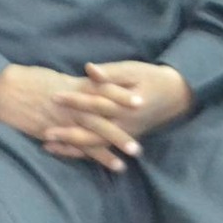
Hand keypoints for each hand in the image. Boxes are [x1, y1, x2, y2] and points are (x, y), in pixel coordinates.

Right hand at [0, 64, 129, 171]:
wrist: (0, 86)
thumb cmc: (25, 78)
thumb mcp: (53, 76)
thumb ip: (73, 85)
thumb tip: (88, 86)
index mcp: (72, 87)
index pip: (102, 91)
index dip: (121, 97)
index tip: (140, 102)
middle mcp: (70, 105)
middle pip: (100, 119)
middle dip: (120, 133)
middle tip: (139, 145)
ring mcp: (60, 120)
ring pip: (88, 137)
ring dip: (106, 152)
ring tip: (124, 164)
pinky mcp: (48, 131)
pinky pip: (69, 145)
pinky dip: (82, 156)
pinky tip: (90, 166)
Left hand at [44, 62, 193, 164]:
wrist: (176, 95)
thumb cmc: (150, 78)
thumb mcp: (132, 70)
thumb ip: (110, 72)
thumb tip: (89, 69)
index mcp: (127, 106)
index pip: (98, 104)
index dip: (76, 100)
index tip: (55, 96)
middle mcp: (126, 125)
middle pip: (95, 133)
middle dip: (70, 133)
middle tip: (46, 132)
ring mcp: (126, 135)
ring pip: (97, 146)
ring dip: (73, 148)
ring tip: (48, 146)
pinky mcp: (124, 139)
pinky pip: (102, 150)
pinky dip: (83, 153)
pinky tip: (63, 152)